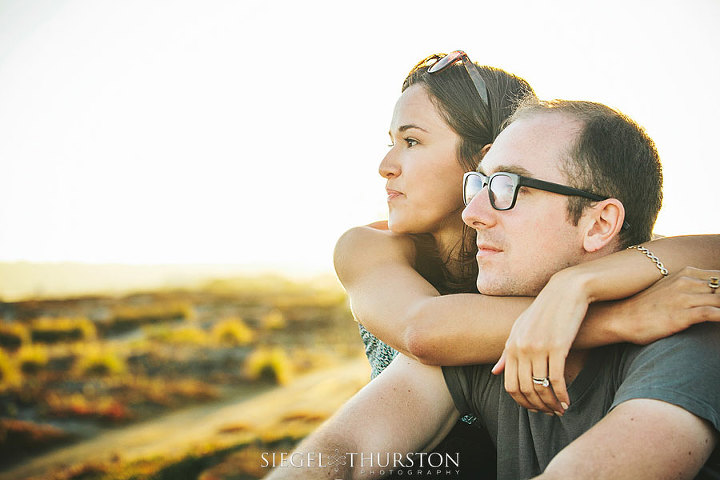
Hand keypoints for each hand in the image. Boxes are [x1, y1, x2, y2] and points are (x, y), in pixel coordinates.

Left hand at [493, 266, 719, 414]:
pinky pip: (556, 380)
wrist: (569, 289)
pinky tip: (568, 401)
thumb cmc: (546, 310)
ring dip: (551, 404)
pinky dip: (562, 395)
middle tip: (550, 413)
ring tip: (560, 409)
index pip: (510, 385)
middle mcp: (520, 347)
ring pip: (540, 387)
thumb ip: (507, 351)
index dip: (522, 402)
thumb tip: (494, 373)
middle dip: (537, 406)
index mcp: (510, 344)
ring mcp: (538, 347)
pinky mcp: (557, 346)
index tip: (535, 409)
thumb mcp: (522, 327)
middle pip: (524, 390)